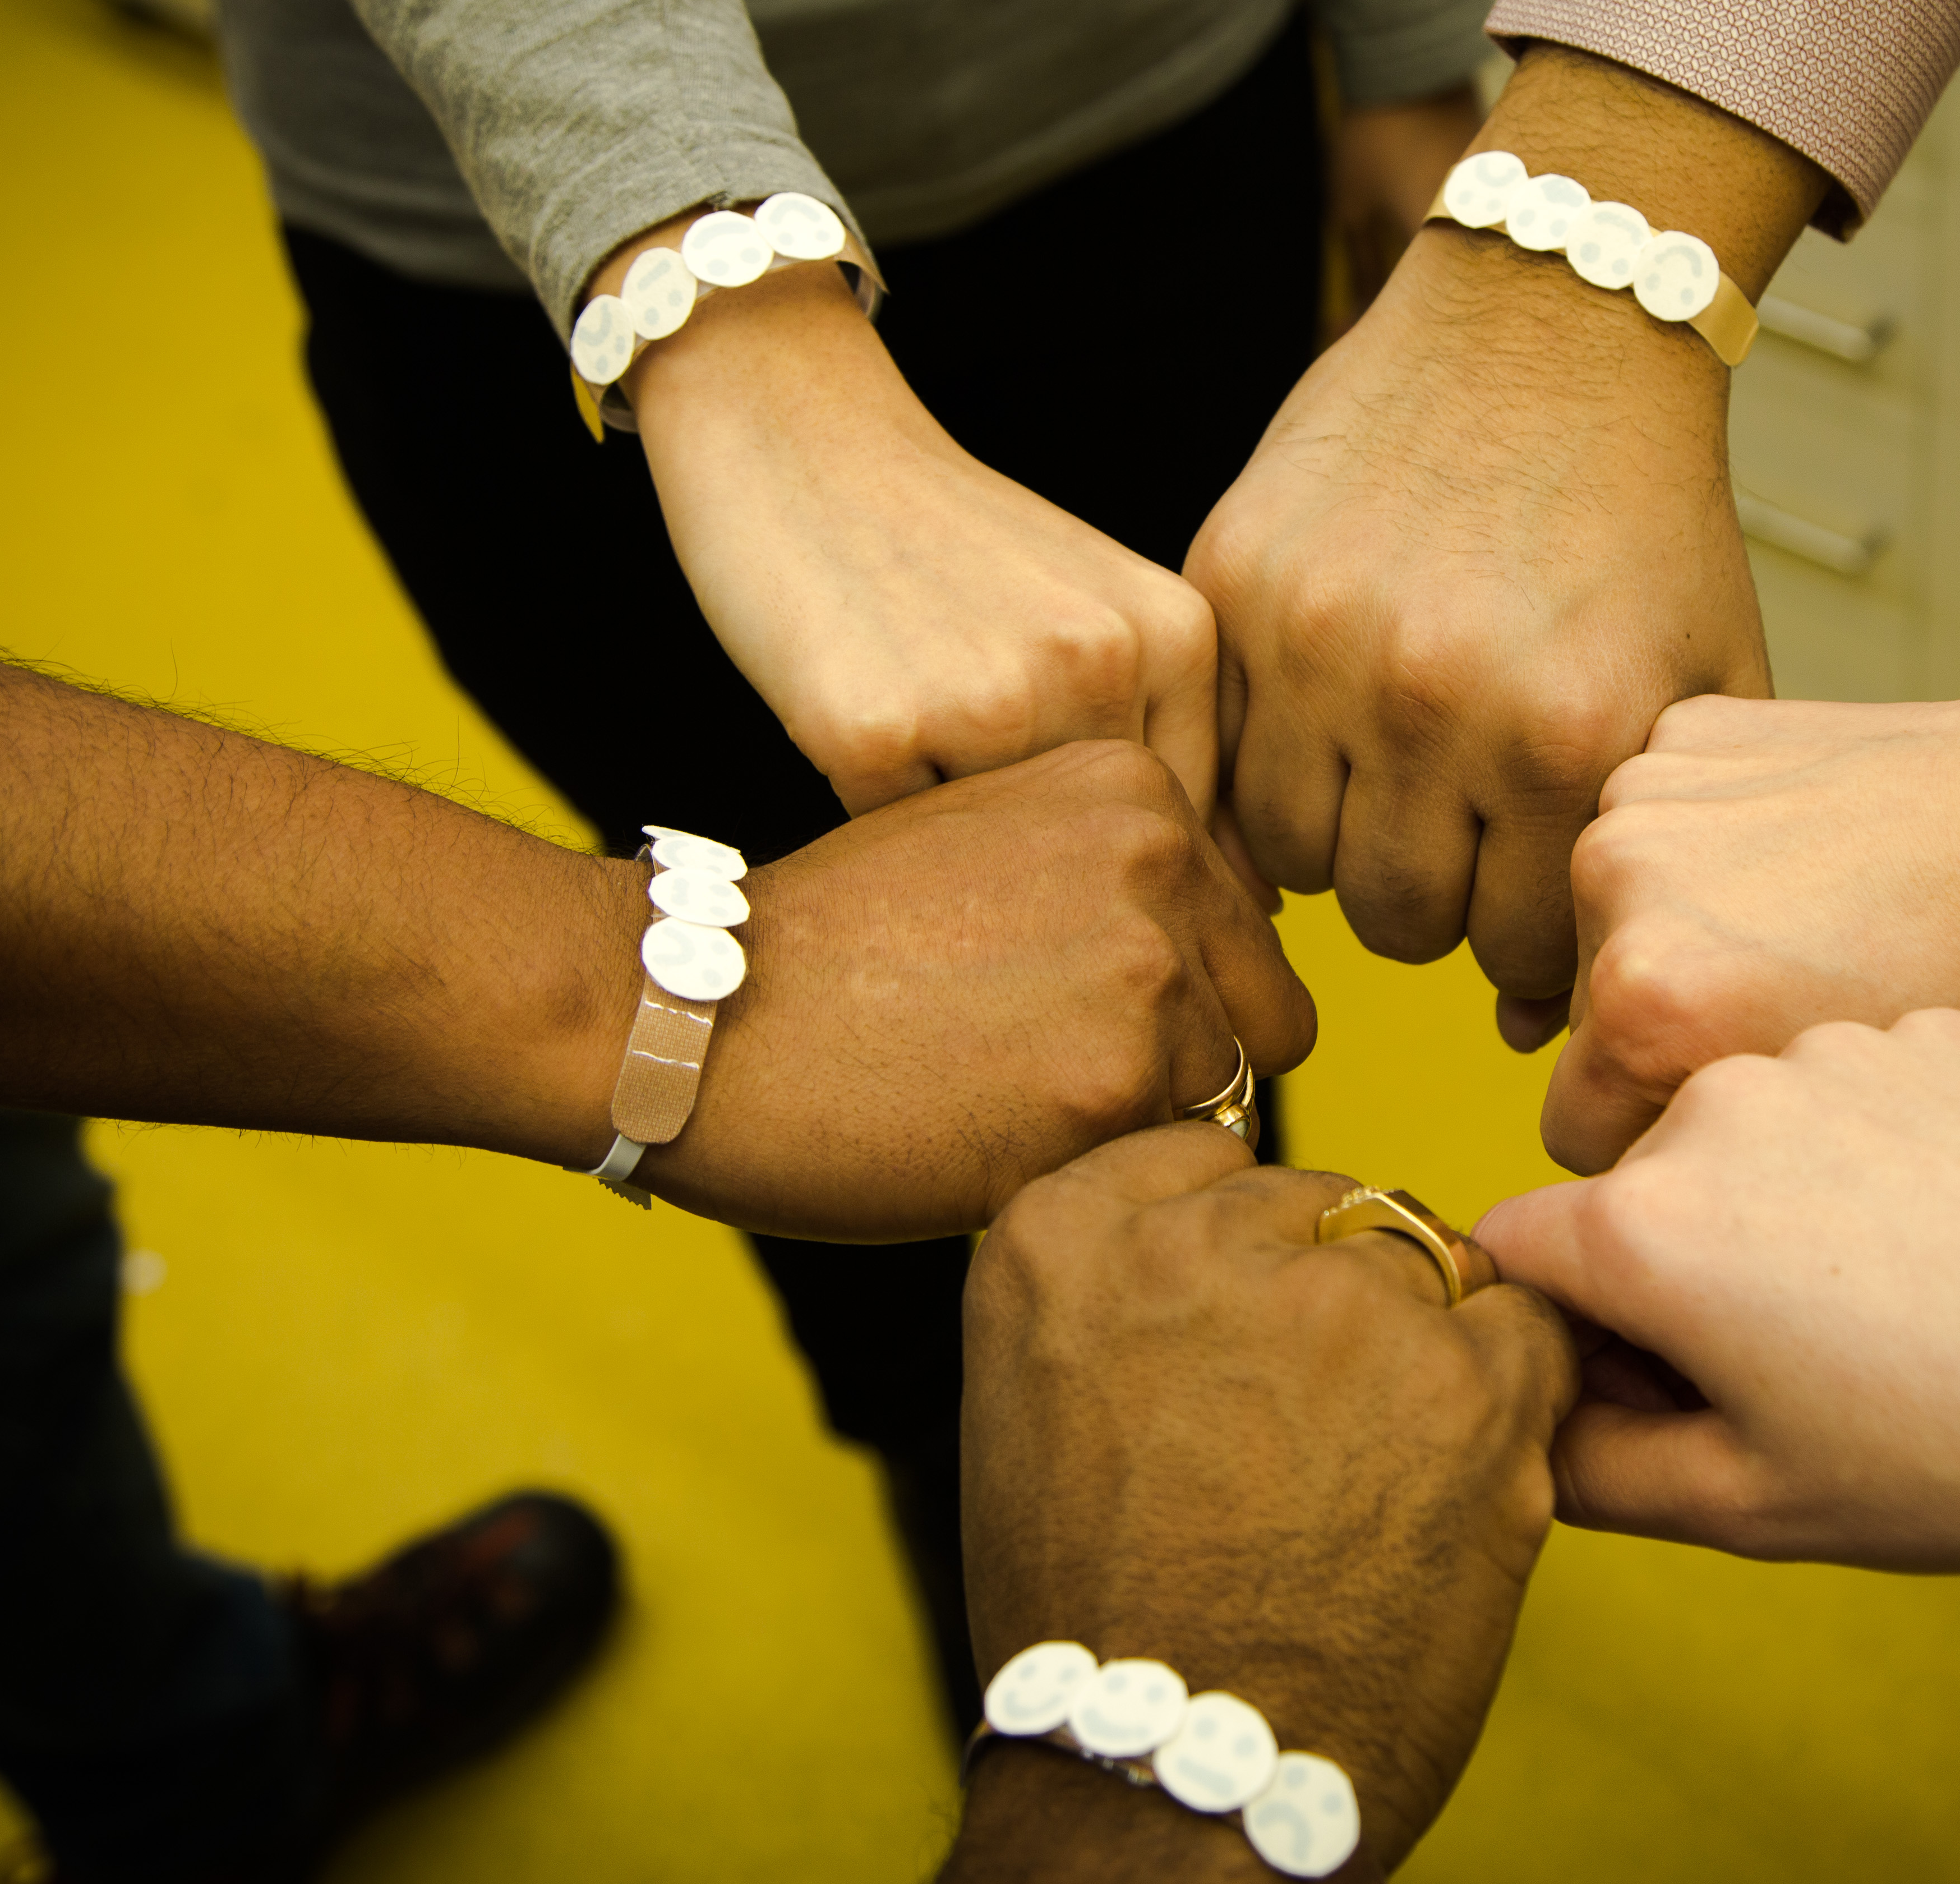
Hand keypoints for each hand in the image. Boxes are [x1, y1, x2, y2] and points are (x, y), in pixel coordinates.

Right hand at [621, 247, 1220, 816]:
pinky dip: (878, 815)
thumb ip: (1166, 728)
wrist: (802, 443)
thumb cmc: (953, 546)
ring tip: (926, 743)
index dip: (1129, 847)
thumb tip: (1249, 904)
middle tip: (974, 776)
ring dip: (964, 839)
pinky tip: (864, 731)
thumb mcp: (1097, 610)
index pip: (1196, 821)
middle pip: (1099, 846)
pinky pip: (895, 842)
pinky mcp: (874, 728)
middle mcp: (1100, 666)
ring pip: (1000, 856)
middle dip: (1046, 851)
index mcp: (1174, 635)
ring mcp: (988, 697)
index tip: (1075, 817)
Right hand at [621, 742, 1314, 1237]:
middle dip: (1177, 1065)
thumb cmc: (835, 944)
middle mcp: (1162, 858)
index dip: (1172, 996)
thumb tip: (1239, 968)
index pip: (1245, 933)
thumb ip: (1122, 876)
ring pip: (1217, 1105)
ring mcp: (1144, 972)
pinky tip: (983, 1139)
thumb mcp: (997, 838)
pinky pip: (1159, 1170)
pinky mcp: (1110, 1089)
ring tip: (998, 1098)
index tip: (1064, 1010)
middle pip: (1261, 1020)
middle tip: (1036, 1069)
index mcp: (1138, 782)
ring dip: (1130, 1127)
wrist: (697, 1014)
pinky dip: (1089, 1177)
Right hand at [946, 1125, 1577, 1879]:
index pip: (1210, 1160)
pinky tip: (1453, 1478)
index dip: (1247, 1250)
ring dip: (1424, 1344)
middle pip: (1325, 1204)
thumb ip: (1124, 1285)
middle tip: (1317, 1429)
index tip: (1242, 1332)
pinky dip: (1511, 1391)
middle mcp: (1193, 1241)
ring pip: (1428, 1258)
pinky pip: (1525, 1325)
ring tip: (1378, 1474)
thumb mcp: (1043, 1399)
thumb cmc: (1108, 1612)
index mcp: (1062, 1234)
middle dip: (1336, 1296)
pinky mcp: (1463, 1376)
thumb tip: (1232, 1227)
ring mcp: (1336, 1300)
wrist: (1179, 1771)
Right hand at [1193, 49, 1822, 1028]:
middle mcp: (1435, 697)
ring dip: (1348, 847)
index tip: (1533, 899)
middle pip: (1401, 928)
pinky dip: (1271, 773)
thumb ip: (1635, 857)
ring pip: (1297, 864)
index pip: (1521, 951)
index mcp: (1566, 731)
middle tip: (1460, 842)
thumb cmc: (1641, 519)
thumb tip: (1534, 1028)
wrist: (1552, 326)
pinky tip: (1327, 734)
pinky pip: (1223, 762)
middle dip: (1438, 909)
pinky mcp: (1235, 586)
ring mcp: (1319, 641)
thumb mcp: (1700, 686)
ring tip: (1394, 785)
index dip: (1532, 947)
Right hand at [1482, 1011, 1959, 1569]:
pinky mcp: (1926, 1029)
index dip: (1569, 1329)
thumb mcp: (1757, 1503)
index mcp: (1644, 1224)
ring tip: (1898, 1291)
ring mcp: (1826, 1051)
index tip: (1658, 1378)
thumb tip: (1538, 1429)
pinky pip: (1852, 1090)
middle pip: (1635, 1186)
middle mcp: (1712, 1102)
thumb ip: (1598, 1470)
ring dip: (1779, 1199)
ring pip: (1747, 1130)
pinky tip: (1956, 1227)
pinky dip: (1877, 1150)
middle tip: (1803, 1358)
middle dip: (1679, 1262)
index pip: (1515, 1252)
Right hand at [1541, 631, 1959, 1171]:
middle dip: (1664, 1028)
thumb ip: (1712, 1146)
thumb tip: (1636, 1166)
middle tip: (1783, 1009)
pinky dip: (1708, 845)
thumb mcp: (1842, 1114)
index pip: (1575, 1132)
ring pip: (1614, 919)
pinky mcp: (1681, 731)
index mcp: (1645, 1002)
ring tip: (1804, 924)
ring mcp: (1642, 793)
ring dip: (1678, 931)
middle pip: (1589, 1019)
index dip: (1658, 1143)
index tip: (1739, 1115)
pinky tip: (1806, 850)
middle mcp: (1616, 888)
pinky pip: (1656, 827)